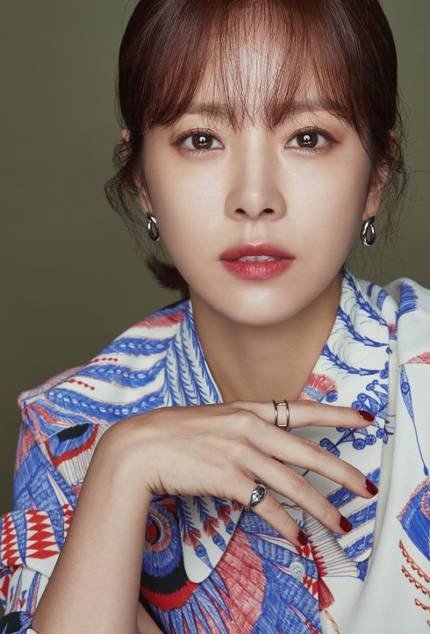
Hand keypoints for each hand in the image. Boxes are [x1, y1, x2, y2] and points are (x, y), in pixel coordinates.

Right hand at [104, 400, 376, 547]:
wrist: (138, 446)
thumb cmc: (172, 432)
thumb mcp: (214, 418)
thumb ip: (243, 426)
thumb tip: (268, 442)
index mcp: (248, 409)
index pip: (302, 409)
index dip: (336, 415)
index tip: (363, 419)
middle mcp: (249, 427)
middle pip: (307, 452)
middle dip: (341, 472)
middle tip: (366, 488)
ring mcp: (240, 452)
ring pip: (292, 483)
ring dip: (320, 508)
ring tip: (340, 524)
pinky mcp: (228, 478)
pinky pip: (266, 505)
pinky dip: (285, 523)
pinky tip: (297, 537)